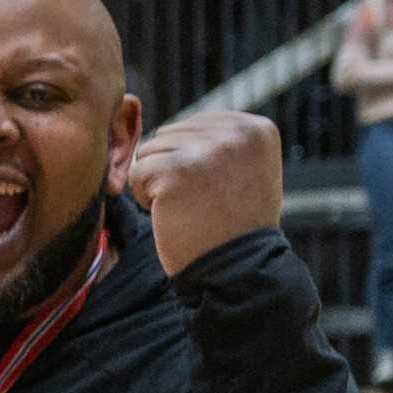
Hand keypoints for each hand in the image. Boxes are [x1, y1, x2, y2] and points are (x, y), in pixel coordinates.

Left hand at [120, 107, 280, 282]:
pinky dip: (143, 197)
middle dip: (169, 168)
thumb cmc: (232, 225)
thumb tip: (178, 126)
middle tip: (195, 201)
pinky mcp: (177, 170)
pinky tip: (169, 214)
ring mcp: (207, 149)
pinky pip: (136, 172)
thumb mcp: (246, 170)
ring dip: (155, 182)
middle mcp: (236, 132)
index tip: (212, 189)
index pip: (195, 124)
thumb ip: (223, 142)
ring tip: (185, 206)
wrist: (235, 268)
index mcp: (256, 128)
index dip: (189, 159)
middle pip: (170, 134)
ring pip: (149, 150)